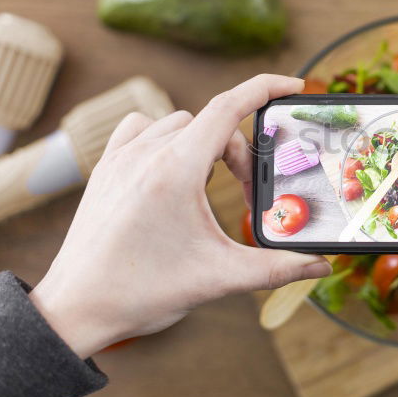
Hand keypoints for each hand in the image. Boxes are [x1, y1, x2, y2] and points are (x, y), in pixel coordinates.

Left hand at [30, 74, 330, 358]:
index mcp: (175, 170)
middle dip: (241, 154)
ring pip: (180, 124)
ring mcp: (121, 157)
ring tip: (212, 188)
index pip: (229, 107)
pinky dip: (167, 138)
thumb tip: (321, 265)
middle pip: (212, 124)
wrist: (76, 309)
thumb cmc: (142, 293)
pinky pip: (143, 128)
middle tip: (249, 197)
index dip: (267, 89)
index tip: (294, 87)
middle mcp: (146, 153)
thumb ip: (277, 268)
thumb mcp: (219, 278)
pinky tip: (172, 168)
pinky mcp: (106, 169)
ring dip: (206, 146)